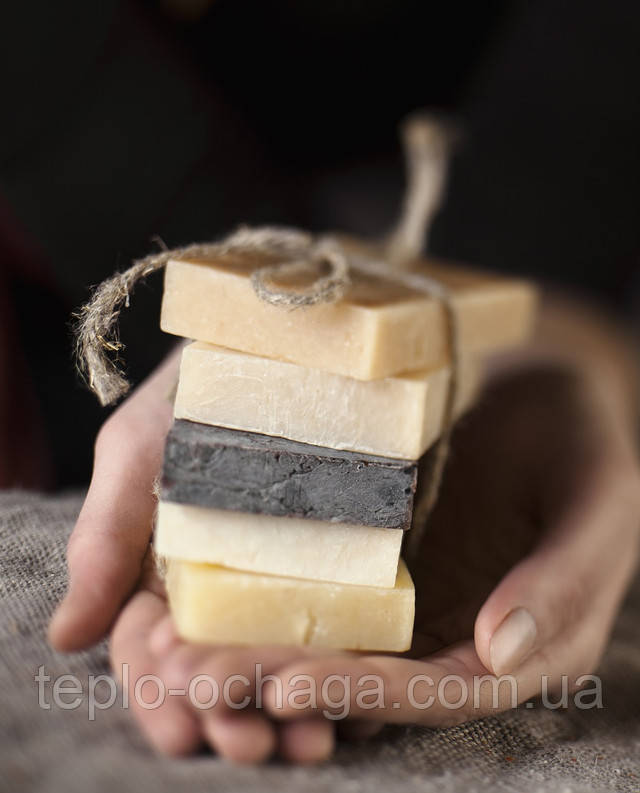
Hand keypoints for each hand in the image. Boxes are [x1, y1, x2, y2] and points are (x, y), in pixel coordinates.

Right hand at [47, 346, 348, 762]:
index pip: (150, 650)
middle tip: (247, 748)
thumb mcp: (135, 455)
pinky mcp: (336, 566)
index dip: (159, 693)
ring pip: (273, 663)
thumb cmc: (192, 393)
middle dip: (226, 714)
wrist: (277, 344)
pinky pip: (334, 628)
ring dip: (284, 711)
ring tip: (306, 745)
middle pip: (215, 669)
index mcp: (160, 574)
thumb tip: (67, 640)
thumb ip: (104, 540)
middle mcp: (217, 589)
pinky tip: (349, 704)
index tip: (180, 727)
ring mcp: (277, 582)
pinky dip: (335, 672)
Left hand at [150, 364, 639, 746]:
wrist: (543, 383)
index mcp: (513, 641)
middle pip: (364, 676)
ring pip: (326, 637)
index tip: (290, 683)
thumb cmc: (584, 442)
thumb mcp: (598, 502)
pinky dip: (258, 592)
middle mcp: (447, 630)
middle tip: (199, 680)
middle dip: (281, 683)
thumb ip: (563, 580)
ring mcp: (404, 592)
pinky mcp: (368, 550)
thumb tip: (500, 650)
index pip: (438, 690)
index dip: (368, 693)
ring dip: (252, 649)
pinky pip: (312, 578)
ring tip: (176, 649)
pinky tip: (201, 586)